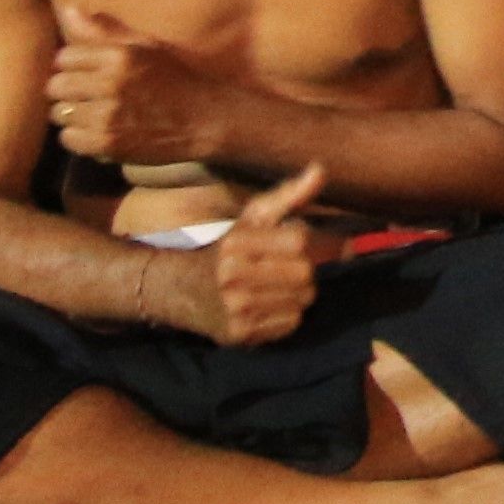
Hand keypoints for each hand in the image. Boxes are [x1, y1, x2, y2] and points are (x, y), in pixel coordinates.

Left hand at [48, 10, 244, 166]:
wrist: (206, 120)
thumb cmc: (176, 79)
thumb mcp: (146, 46)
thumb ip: (104, 30)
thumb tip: (68, 8)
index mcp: (120, 55)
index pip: (64, 57)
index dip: (73, 65)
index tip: (87, 72)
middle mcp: (111, 83)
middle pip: (56, 86)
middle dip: (68, 90)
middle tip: (88, 94)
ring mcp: (108, 116)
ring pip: (60, 113)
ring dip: (73, 114)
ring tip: (94, 113)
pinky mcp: (108, 143)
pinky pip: (69, 138)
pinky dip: (79, 136)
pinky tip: (98, 130)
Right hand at [184, 163, 328, 345]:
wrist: (183, 291)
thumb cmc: (230, 248)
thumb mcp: (254, 218)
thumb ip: (290, 195)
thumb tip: (320, 170)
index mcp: (236, 242)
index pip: (300, 241)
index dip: (311, 241)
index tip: (307, 243)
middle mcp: (231, 275)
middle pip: (304, 273)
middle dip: (305, 269)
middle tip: (288, 267)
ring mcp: (234, 307)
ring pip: (302, 299)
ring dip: (299, 292)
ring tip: (276, 286)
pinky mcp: (239, 333)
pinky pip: (291, 323)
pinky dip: (288, 314)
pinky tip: (268, 305)